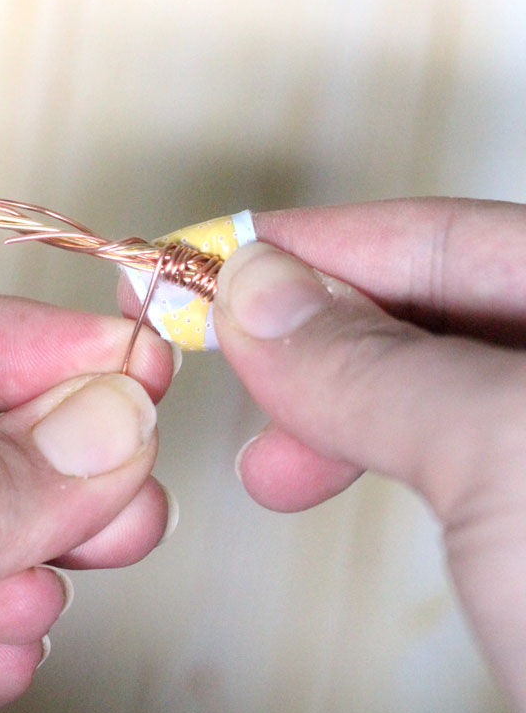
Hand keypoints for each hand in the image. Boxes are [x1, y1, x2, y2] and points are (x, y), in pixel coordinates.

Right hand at [213, 198, 525, 712]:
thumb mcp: (504, 459)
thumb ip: (377, 366)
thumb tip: (260, 294)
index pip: (445, 238)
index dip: (316, 242)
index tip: (217, 254)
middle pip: (428, 307)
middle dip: (309, 328)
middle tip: (216, 338)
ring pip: (419, 384)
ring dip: (319, 402)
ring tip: (258, 439)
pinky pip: (423, 448)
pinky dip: (351, 454)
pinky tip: (305, 474)